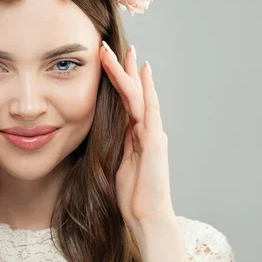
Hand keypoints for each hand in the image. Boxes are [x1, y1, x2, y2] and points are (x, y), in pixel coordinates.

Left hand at [100, 41, 174, 228]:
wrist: (146, 216)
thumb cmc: (132, 195)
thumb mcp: (117, 163)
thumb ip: (116, 145)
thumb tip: (107, 133)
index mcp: (136, 135)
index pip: (126, 101)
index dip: (118, 80)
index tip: (110, 61)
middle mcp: (147, 129)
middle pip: (133, 92)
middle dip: (123, 68)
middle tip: (111, 46)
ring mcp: (153, 133)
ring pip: (138, 95)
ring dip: (127, 72)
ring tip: (119, 50)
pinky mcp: (154, 140)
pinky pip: (148, 108)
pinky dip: (145, 89)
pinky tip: (142, 71)